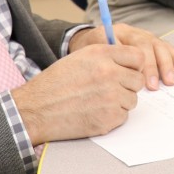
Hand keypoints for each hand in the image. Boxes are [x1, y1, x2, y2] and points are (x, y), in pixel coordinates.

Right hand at [11, 44, 145, 144]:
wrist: (35, 110)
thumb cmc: (55, 84)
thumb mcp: (80, 58)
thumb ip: (107, 57)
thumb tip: (131, 63)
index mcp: (102, 54)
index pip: (138, 57)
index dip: (134, 66)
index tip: (127, 72)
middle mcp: (109, 73)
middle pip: (138, 80)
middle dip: (127, 85)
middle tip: (109, 90)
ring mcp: (110, 97)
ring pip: (132, 100)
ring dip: (120, 102)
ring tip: (96, 101)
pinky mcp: (108, 118)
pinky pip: (123, 116)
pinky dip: (112, 117)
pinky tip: (93, 113)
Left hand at [70, 24, 173, 89]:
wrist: (90, 43)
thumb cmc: (90, 53)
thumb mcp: (90, 53)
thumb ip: (104, 60)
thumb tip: (118, 75)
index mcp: (119, 32)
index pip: (134, 45)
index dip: (141, 63)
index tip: (140, 79)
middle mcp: (136, 33)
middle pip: (150, 46)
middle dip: (154, 67)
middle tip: (154, 86)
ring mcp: (146, 38)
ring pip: (161, 47)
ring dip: (168, 65)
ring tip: (170, 82)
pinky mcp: (154, 45)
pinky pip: (168, 49)